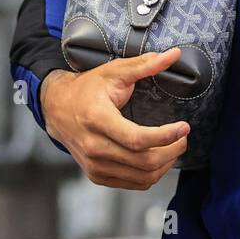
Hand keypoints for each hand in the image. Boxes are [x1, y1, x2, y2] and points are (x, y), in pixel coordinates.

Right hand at [40, 48, 189, 188]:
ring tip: (175, 147)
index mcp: (97, 119)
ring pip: (142, 177)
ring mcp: (94, 165)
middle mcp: (94, 147)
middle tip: (183, 137)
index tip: (183, 127)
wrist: (56, 108)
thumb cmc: (86, 88)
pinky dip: (152, 174)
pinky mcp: (97, 175)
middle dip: (172, 150)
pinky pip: (133, 184)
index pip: (136, 139)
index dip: (165, 136)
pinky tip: (159, 158)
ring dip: (166, 164)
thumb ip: (145, 64)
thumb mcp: (114, 71)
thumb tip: (174, 54)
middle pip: (143, 161)